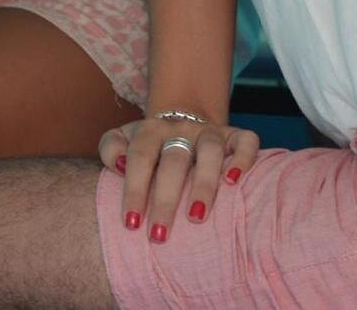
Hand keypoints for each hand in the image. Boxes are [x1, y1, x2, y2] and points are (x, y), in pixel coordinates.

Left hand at [99, 115, 258, 241]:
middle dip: (166, 199)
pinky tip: (235, 182)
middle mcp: (181, 128)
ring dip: (204, 183)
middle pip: (174, 160)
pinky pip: (246, 141)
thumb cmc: (149, 146)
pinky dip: (243, 159)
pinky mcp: (235, 135)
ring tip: (196, 217)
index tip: (131, 224)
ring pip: (210, 150)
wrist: (182, 122)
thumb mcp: (122, 140)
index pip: (140, 157)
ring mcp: (209, 131)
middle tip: (159, 234)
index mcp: (150, 130)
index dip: (134, 189)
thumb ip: (111, 149)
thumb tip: (118, 165)